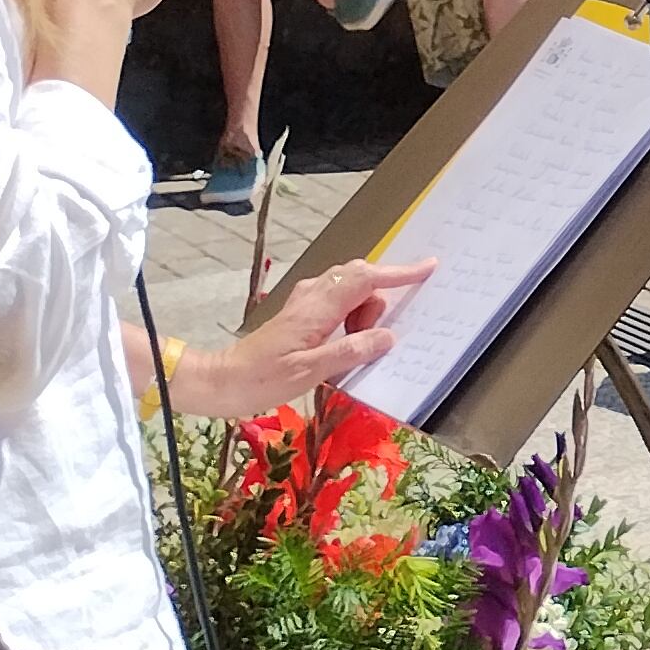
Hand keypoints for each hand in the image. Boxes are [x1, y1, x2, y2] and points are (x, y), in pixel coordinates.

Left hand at [177, 258, 433, 418]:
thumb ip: (350, 351)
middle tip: (375, 335)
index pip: (365, 279)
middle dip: (378, 300)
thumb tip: (386, 337)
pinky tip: (347, 338)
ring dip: (363, 311)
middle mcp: (312, 297)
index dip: (398, 273)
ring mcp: (304, 303)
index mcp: (317, 309)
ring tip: (354, 346)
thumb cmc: (262, 379)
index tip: (428, 267)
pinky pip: (336, 301)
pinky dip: (351, 312)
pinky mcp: (299, 314)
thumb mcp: (309, 372)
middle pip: (359, 278)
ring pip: (348, 289)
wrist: (221, 382)